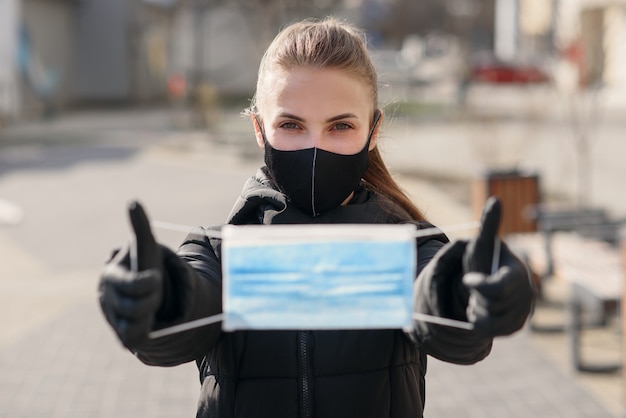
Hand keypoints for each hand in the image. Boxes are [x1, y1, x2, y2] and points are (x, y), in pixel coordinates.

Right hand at [98, 201, 163, 347]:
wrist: (143, 295)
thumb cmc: (144, 266)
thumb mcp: (146, 247)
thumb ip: (140, 226)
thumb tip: (132, 201)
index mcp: (112, 276)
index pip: (131, 284)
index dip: (147, 284)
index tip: (157, 279)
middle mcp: (107, 298)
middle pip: (139, 306)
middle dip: (153, 298)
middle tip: (156, 289)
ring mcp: (112, 317)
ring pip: (139, 322)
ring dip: (152, 312)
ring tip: (149, 302)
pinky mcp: (120, 334)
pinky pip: (138, 337)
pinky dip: (147, 329)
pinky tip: (147, 320)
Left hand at [462, 197, 533, 335]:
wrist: (489, 282)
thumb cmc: (485, 259)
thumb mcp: (482, 243)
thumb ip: (489, 225)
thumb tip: (495, 200)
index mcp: (518, 274)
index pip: (499, 287)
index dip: (481, 286)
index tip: (467, 279)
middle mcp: (526, 295)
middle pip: (491, 306)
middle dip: (477, 297)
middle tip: (475, 287)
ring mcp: (523, 313)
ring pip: (489, 322)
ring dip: (477, 310)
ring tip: (478, 298)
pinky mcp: (515, 327)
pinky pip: (489, 332)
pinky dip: (480, 322)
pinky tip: (482, 310)